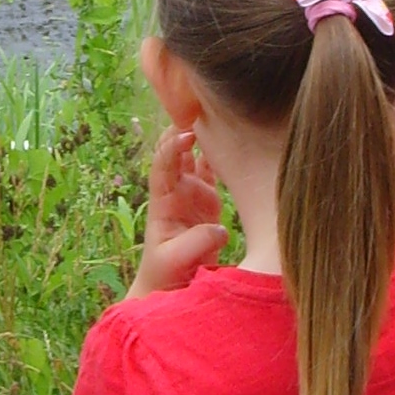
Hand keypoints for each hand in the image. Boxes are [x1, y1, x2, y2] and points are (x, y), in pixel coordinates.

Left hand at [130, 128, 226, 298]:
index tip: (188, 134)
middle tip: (201, 104)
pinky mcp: (210, 203)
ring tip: (219, 112)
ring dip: (203, 136)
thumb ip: (195, 244)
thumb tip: (220, 229)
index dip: (173, 146)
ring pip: (196, 157)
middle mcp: (177, 192)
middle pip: (177, 150)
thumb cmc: (166, 276)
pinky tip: (232, 138)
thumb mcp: (175, 262)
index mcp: (163, 200)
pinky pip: (214, 172)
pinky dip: (219, 155)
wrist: (170, 289)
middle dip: (184, 127)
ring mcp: (193, 195)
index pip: (163, 164)